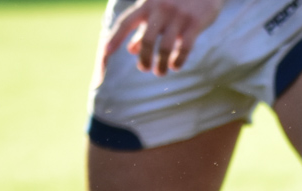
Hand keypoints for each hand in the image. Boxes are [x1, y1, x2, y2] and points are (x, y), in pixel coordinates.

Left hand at [101, 0, 223, 75]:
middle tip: (145, 69)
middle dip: (144, 59)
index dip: (115, 37)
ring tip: (160, 73)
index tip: (105, 52)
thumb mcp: (157, 9)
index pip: (126, 22)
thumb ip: (144, 29)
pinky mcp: (195, 23)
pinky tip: (176, 66)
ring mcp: (178, 16)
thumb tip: (131, 50)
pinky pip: (185, 47)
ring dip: (161, 64)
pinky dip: (179, 60)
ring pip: (166, 47)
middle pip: (147, 40)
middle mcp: (161, 9)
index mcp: (147, 4)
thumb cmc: (177, 0)